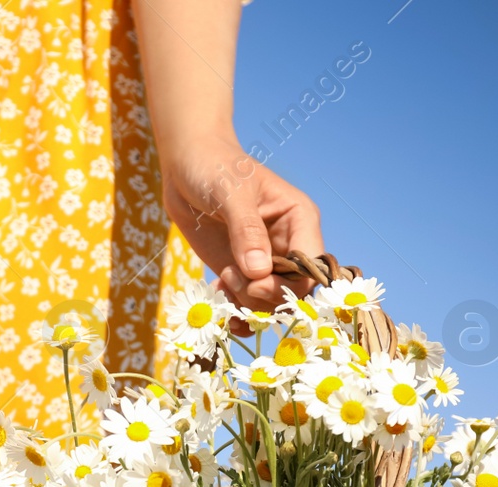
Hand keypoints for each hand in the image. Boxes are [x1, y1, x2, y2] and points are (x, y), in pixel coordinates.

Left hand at [159, 135, 324, 310]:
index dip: (289, 283)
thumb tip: (259, 271)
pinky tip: (218, 296)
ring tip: (223, 281)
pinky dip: (234, 308)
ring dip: (246, 303)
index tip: (255, 284)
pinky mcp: (241, 271)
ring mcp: (265, 261)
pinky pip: (247, 302)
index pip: (311, 264)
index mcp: (300, 219)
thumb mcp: (229, 192)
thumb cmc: (213, 166)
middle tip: (233, 282)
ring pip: (270, 302)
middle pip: (293, 291)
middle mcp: (288, 244)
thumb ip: (245, 229)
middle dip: (265, 297)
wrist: (185, 167)